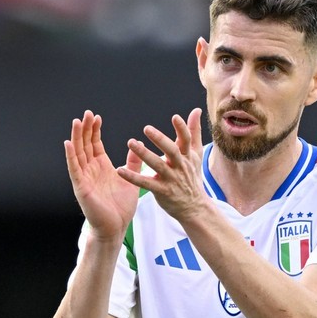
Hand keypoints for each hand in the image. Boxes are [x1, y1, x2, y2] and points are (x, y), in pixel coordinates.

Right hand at [64, 110, 141, 240]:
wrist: (116, 227)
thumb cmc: (121, 207)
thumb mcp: (130, 179)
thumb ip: (132, 163)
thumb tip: (137, 146)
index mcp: (102, 167)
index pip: (95, 144)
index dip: (95, 130)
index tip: (96, 117)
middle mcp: (91, 170)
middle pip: (85, 145)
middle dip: (86, 129)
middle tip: (87, 113)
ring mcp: (84, 178)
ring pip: (78, 153)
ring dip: (77, 137)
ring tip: (77, 122)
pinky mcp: (81, 187)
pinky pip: (74, 169)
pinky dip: (71, 156)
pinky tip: (68, 143)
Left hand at [116, 108, 205, 223]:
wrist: (194, 207)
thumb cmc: (192, 177)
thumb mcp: (195, 155)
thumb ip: (194, 132)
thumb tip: (196, 110)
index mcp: (187, 156)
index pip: (186, 140)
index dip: (182, 129)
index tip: (175, 117)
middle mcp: (180, 166)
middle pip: (171, 151)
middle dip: (160, 140)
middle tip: (147, 129)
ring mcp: (171, 179)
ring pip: (157, 166)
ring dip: (144, 154)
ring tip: (131, 142)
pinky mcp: (162, 191)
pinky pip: (145, 184)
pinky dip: (133, 177)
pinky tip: (120, 170)